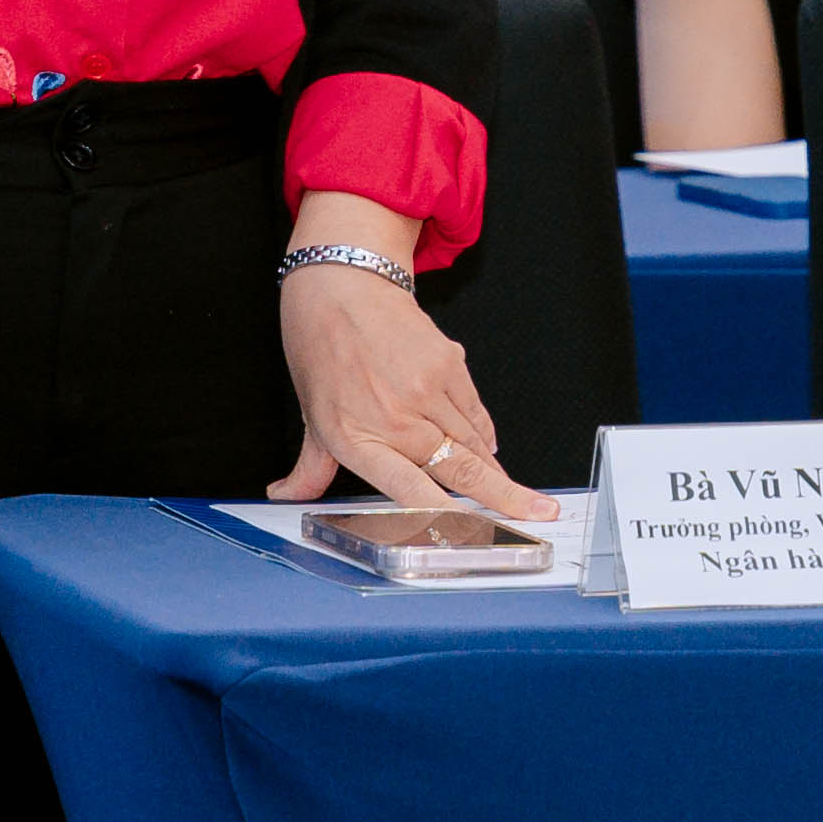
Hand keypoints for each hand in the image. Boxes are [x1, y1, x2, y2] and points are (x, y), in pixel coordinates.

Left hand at [272, 261, 556, 518]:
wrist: (342, 285)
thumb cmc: (322, 350)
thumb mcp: (312, 417)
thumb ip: (309, 469)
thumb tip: (285, 497)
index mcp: (357, 439)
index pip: (410, 491)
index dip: (445, 519)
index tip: (474, 536)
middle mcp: (394, 418)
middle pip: (460, 470)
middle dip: (504, 498)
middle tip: (537, 515)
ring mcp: (426, 390)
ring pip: (474, 443)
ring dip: (495, 470)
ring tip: (515, 493)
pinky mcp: (449, 363)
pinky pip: (476, 412)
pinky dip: (484, 434)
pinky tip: (487, 448)